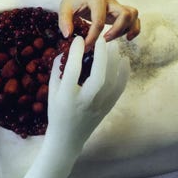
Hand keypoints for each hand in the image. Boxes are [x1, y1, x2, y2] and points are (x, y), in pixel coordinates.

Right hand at [46, 36, 128, 154]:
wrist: (68, 138)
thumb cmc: (57, 111)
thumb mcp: (52, 91)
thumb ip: (58, 69)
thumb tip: (69, 49)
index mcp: (67, 97)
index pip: (73, 70)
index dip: (76, 52)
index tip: (78, 39)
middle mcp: (85, 102)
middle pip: (98, 76)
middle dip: (101, 56)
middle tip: (101, 39)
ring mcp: (99, 106)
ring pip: (112, 81)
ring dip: (114, 61)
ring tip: (113, 45)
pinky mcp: (108, 107)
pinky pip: (120, 88)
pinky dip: (124, 73)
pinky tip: (124, 60)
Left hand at [59, 0, 139, 51]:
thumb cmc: (73, 1)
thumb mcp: (64, 9)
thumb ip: (64, 21)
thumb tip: (68, 35)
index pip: (99, 20)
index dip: (93, 37)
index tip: (86, 46)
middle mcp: (110, 2)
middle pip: (124, 14)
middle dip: (116, 32)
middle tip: (103, 41)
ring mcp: (117, 6)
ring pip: (132, 15)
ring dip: (126, 30)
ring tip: (112, 38)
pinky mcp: (120, 12)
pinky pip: (135, 18)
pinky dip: (134, 29)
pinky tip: (126, 37)